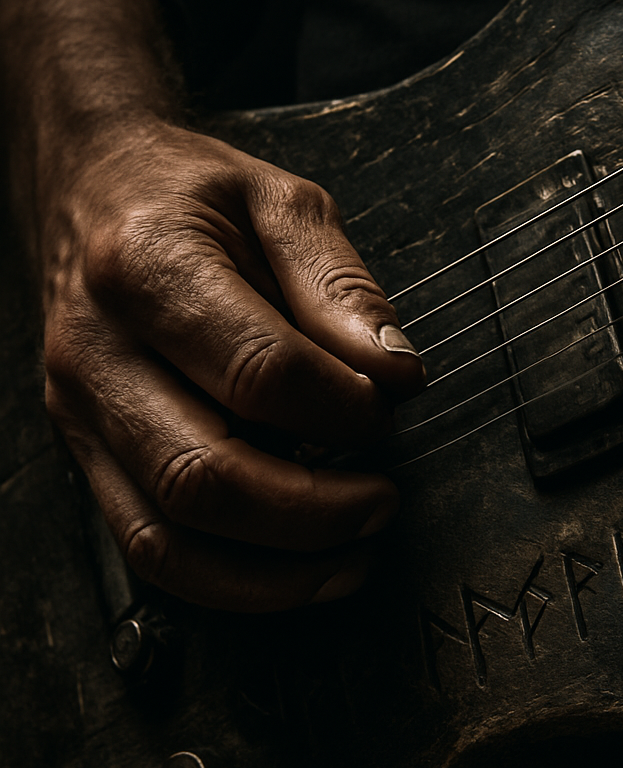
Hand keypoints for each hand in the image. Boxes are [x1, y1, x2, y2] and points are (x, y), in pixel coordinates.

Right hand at [42, 121, 424, 609]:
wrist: (93, 187)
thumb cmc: (190, 193)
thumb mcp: (281, 202)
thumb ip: (341, 287)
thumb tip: (394, 372)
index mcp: (147, 267)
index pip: (259, 372)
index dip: (342, 407)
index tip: (388, 405)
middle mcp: (98, 351)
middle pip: (205, 475)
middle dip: (315, 509)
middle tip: (383, 499)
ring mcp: (83, 412)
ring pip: (169, 537)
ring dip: (276, 571)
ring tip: (355, 553)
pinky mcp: (87, 452)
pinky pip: (149, 548)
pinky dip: (231, 580)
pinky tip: (297, 571)